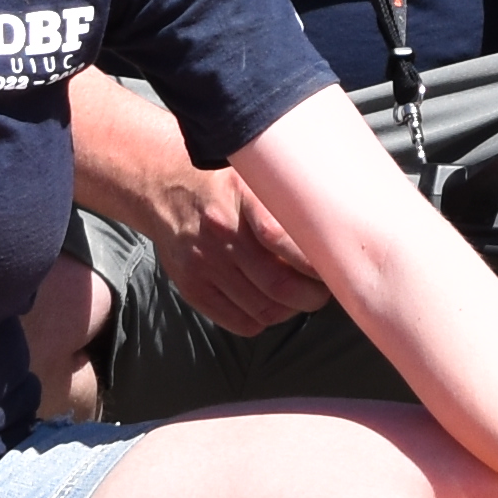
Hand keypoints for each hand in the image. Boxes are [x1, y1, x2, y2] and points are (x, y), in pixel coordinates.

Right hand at [153, 165, 333, 337]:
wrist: (164, 188)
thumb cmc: (223, 183)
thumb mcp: (253, 175)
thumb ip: (284, 199)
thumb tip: (331, 228)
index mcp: (241, 197)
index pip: (282, 238)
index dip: (314, 262)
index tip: (333, 263)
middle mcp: (221, 233)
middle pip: (279, 284)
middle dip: (312, 296)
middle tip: (323, 290)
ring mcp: (204, 264)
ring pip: (263, 308)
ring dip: (291, 310)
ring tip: (301, 298)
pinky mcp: (192, 287)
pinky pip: (239, 322)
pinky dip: (264, 320)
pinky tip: (272, 305)